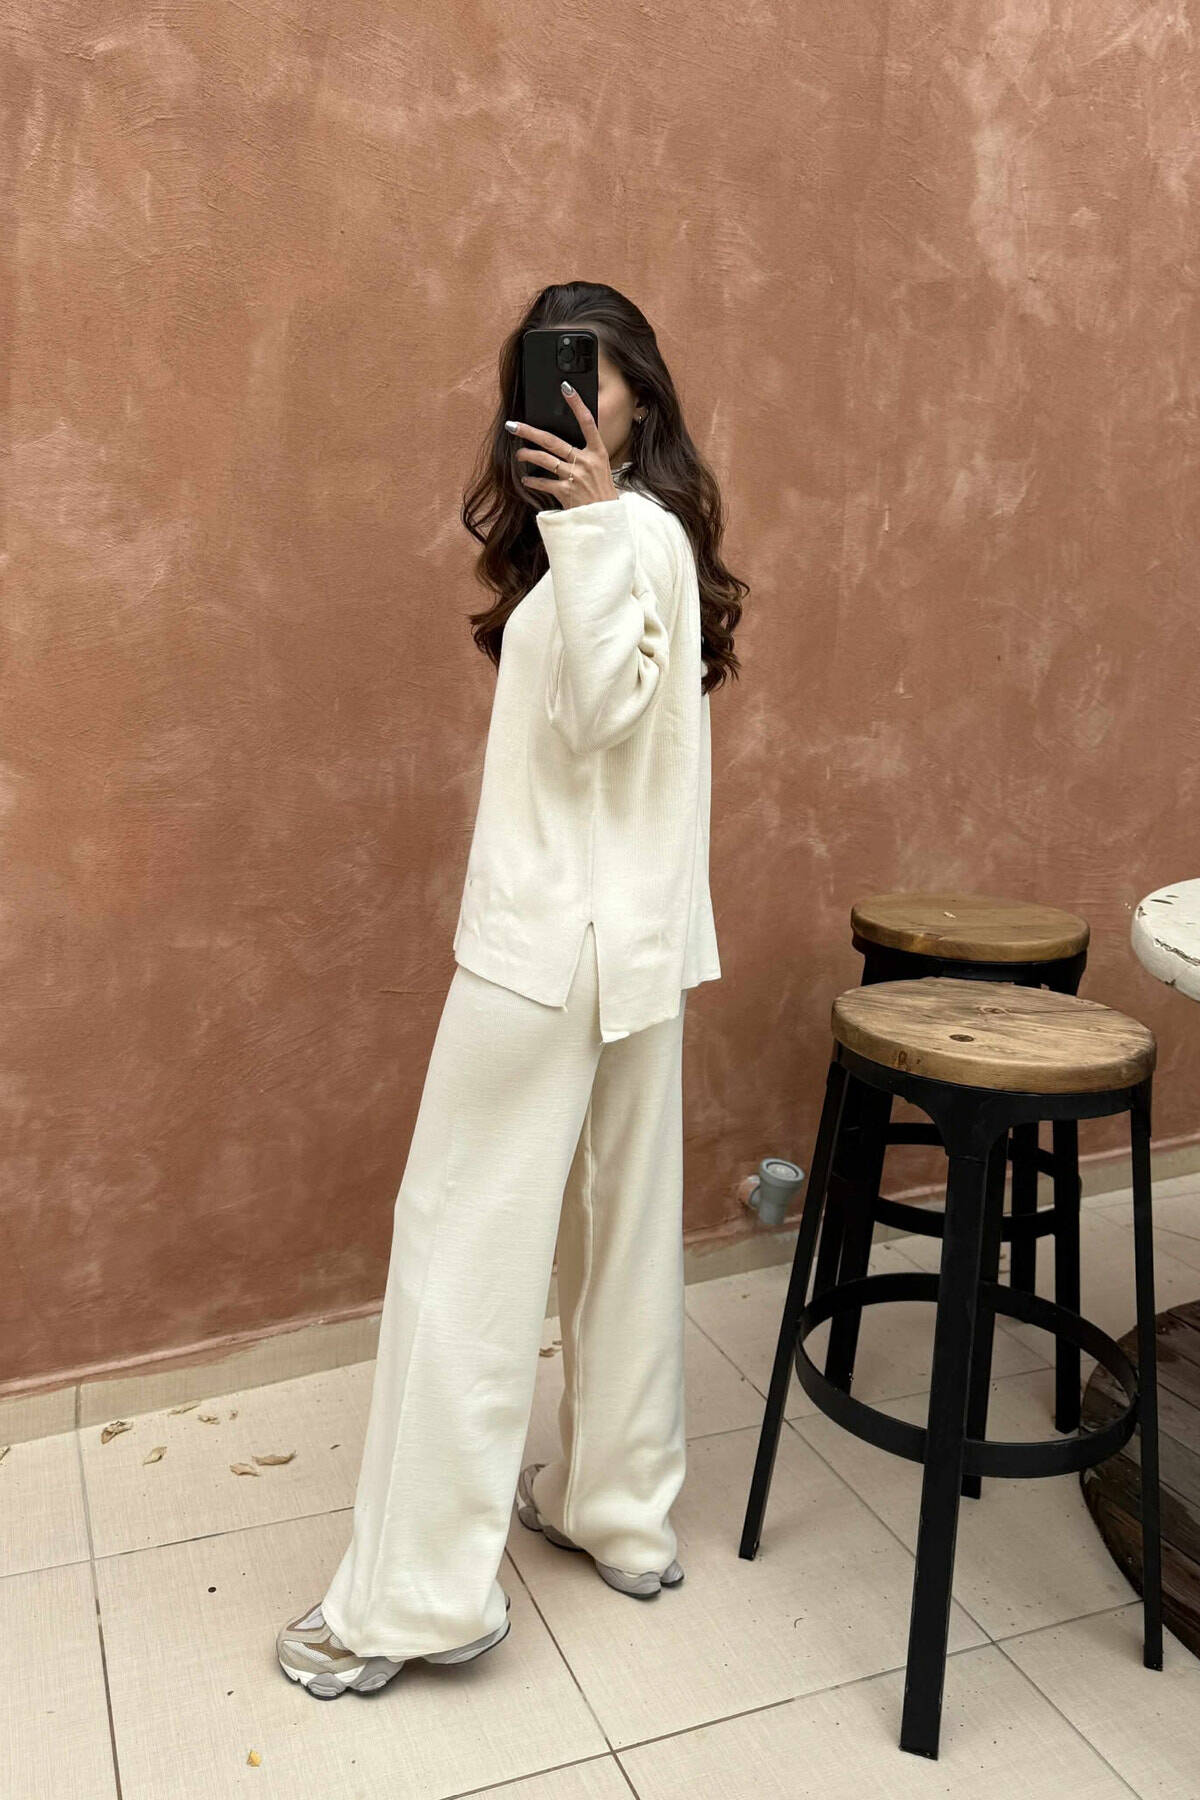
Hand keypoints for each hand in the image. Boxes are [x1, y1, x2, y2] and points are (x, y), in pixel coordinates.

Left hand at [506, 383, 617, 509]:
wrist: (605, 521)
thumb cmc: (601, 493)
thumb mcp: (601, 469)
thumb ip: (585, 454)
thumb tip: (563, 443)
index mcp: (598, 452)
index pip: (587, 422)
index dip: (577, 404)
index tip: (566, 387)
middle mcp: (586, 462)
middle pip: (553, 441)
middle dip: (529, 432)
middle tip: (513, 425)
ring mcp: (576, 477)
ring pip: (544, 460)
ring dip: (527, 455)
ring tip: (518, 454)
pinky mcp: (566, 492)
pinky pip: (543, 483)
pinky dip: (532, 481)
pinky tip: (526, 480)